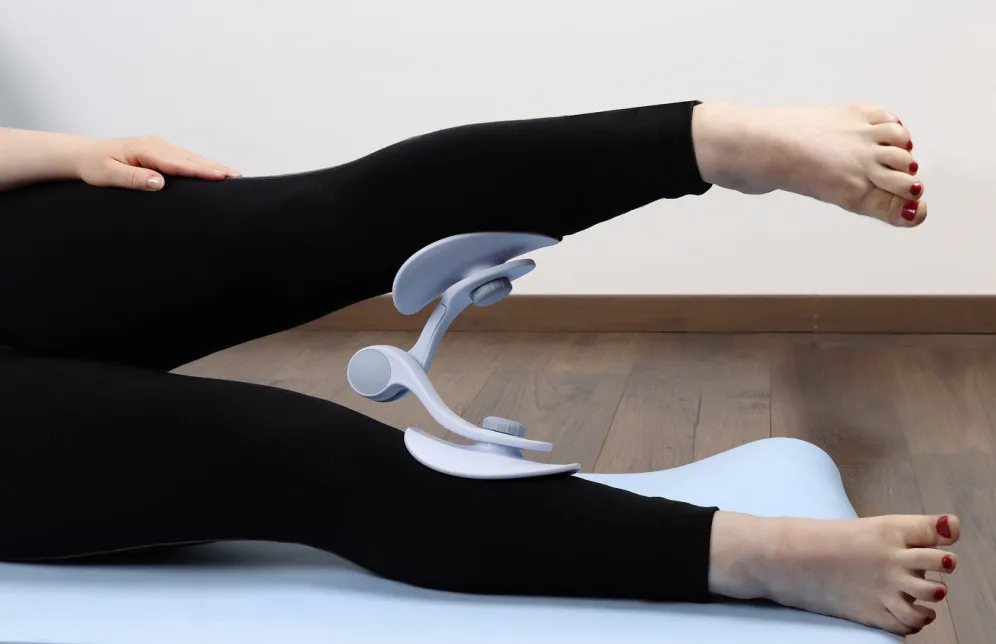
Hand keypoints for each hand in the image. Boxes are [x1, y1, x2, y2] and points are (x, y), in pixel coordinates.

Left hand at [75, 135, 240, 190]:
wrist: (83, 153)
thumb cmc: (93, 165)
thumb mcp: (107, 175)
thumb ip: (132, 178)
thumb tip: (159, 182)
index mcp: (145, 149)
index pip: (179, 163)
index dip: (202, 171)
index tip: (222, 176)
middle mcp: (156, 144)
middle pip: (191, 158)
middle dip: (215, 167)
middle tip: (238, 176)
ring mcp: (160, 146)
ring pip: (191, 157)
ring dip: (212, 165)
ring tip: (233, 174)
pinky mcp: (160, 151)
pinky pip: (185, 158)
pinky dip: (201, 164)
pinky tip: (213, 169)